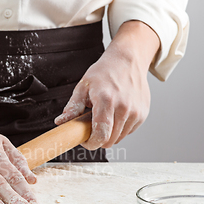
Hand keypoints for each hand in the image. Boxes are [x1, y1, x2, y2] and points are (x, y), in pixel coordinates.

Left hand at [54, 21, 159, 149]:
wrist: (128, 60)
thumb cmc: (105, 71)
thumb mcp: (83, 86)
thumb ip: (72, 107)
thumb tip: (61, 122)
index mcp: (106, 100)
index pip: (101, 135)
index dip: (91, 143)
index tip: (85, 141)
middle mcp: (124, 107)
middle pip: (110, 140)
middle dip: (98, 139)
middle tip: (91, 128)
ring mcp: (136, 111)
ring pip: (119, 138)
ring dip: (109, 134)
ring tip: (103, 117)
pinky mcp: (143, 114)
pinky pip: (128, 131)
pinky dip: (120, 128)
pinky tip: (115, 114)